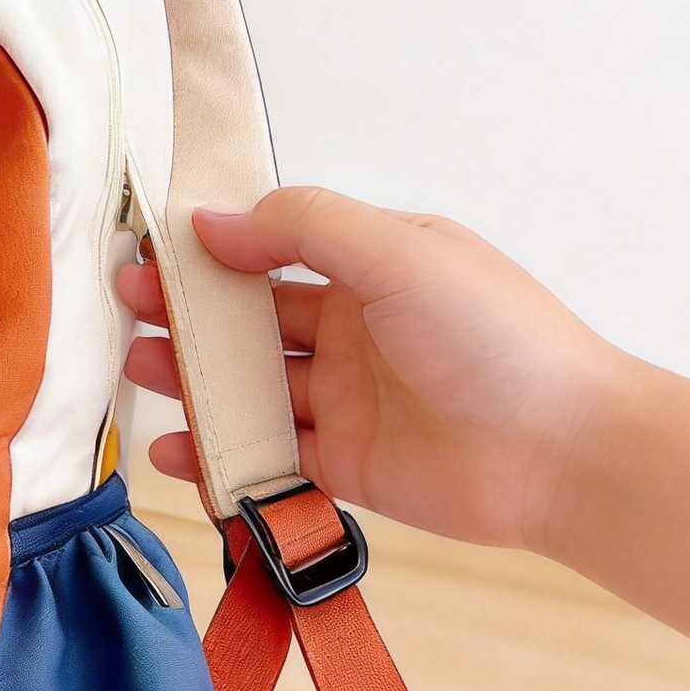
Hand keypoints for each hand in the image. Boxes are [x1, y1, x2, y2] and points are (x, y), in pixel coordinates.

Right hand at [117, 187, 621, 551]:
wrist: (565, 453)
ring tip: (138, 370)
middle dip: (187, 313)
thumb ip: (303, 228)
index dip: (212, 249)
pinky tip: (174, 451)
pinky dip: (218, 458)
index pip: (274, 249)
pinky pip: (268, 460)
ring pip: (252, 389)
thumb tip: (211, 221)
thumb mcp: (399, 252)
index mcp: (373, 268)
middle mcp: (355, 332)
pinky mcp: (347, 469)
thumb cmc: (493, 337)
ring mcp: (348, 402)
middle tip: (124, 307)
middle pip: (252, 321)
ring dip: (194, 381)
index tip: (150, 248)